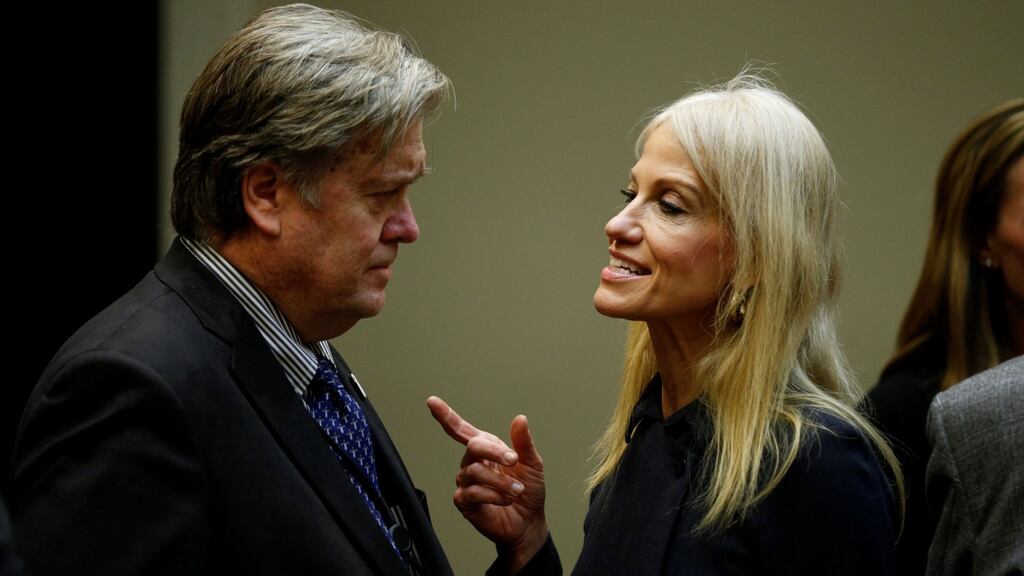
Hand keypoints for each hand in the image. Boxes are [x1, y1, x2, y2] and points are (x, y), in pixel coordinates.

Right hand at [427, 396, 546, 571]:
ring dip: (501, 481)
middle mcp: (472, 462)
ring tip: (517, 490)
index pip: (461, 429)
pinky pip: (473, 492)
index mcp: (486, 448)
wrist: (529, 522)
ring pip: (476, 472)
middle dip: (495, 452)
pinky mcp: (464, 501)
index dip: (445, 415)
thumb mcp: (532, 463)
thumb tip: (520, 419)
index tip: (432, 401)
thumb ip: (523, 442)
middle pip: (473, 448)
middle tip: (514, 461)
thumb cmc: (528, 491)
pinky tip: (505, 500)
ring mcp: (466, 482)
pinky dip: (494, 495)